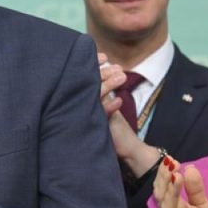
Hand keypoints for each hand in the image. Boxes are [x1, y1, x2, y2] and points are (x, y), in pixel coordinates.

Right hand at [96, 52, 152, 171]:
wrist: (125, 150)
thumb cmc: (115, 126)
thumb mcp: (106, 104)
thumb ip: (103, 89)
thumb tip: (109, 65)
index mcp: (84, 98)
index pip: (86, 77)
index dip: (92, 65)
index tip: (104, 58)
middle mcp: (82, 105)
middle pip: (88, 84)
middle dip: (103, 74)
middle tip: (116, 68)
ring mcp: (86, 116)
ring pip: (94, 96)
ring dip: (108, 85)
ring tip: (122, 77)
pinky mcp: (94, 128)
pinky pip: (100, 115)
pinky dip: (110, 107)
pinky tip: (119, 101)